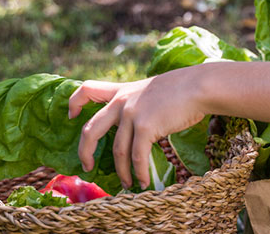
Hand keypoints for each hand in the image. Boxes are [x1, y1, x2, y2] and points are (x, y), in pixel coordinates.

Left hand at [68, 71, 205, 189]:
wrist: (198, 86)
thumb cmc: (181, 89)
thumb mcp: (152, 89)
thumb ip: (139, 102)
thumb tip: (138, 126)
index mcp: (122, 91)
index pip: (88, 90)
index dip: (74, 103)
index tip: (71, 116)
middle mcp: (121, 102)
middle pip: (90, 129)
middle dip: (85, 151)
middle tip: (86, 167)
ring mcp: (131, 114)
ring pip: (117, 150)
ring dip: (121, 171)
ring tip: (127, 183)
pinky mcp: (145, 126)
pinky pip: (137, 156)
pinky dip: (139, 172)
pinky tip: (143, 181)